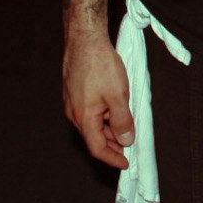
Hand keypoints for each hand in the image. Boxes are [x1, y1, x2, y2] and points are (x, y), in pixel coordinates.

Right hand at [63, 32, 134, 168]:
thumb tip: (125, 140)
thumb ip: (122, 120)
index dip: (113, 158)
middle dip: (113, 145)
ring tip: (127, 128)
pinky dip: (104, 117)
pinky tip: (115, 111)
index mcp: (84, 118)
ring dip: (109, 129)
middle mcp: (74, 113)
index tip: (126, 163)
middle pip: (94, 138)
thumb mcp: (118, 95)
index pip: (97, 148)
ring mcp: (72, 103)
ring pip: (92, 124)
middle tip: (130, 146)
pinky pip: (90, 112)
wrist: (84, 39)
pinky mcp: (74, 92)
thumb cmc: (99, 64)